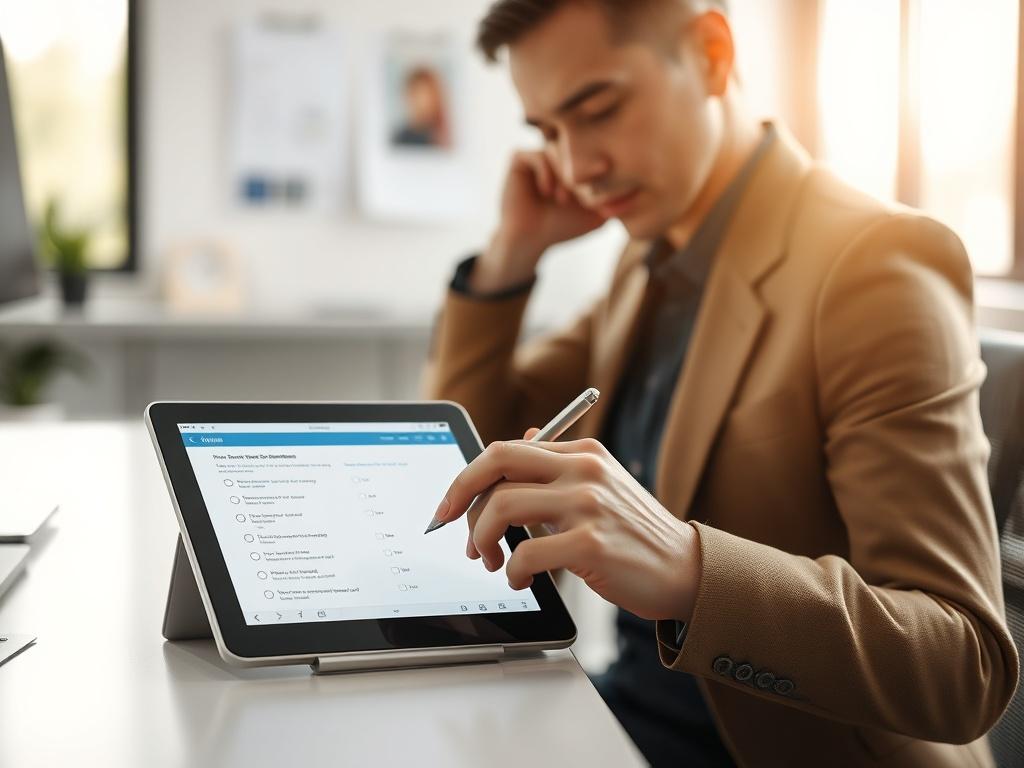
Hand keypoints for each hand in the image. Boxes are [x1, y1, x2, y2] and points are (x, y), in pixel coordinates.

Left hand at [432, 431, 701, 621]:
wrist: (684, 569)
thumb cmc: (634, 534)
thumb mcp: (601, 485)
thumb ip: (560, 464)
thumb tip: (525, 434)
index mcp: (581, 452)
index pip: (505, 449)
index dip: (467, 477)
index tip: (447, 505)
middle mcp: (583, 469)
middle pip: (496, 463)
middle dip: (459, 496)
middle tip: (449, 528)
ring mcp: (588, 503)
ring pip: (502, 507)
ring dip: (482, 539)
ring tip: (490, 561)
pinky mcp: (591, 543)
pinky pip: (525, 553)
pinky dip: (512, 571)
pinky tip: (521, 580)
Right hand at [472, 151, 606, 293]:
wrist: (529, 240)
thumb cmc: (562, 228)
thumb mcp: (596, 216)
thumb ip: (616, 202)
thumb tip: (643, 191)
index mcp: (575, 163)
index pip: (592, 151)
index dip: (600, 166)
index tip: (604, 182)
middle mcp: (556, 155)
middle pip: (575, 148)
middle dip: (581, 171)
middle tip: (585, 192)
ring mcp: (538, 155)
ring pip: (556, 150)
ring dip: (563, 174)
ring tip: (563, 199)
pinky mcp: (519, 159)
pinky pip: (536, 155)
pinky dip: (545, 172)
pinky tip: (547, 192)